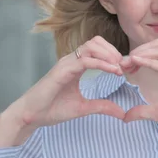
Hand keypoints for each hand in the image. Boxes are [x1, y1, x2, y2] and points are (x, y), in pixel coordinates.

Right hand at [10, 36, 125, 128]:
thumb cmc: (52, 109)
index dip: (113, 55)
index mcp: (76, 66)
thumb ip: (102, 107)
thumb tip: (122, 113)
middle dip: (113, 50)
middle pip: (96, 42)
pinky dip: (101, 63)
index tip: (126, 68)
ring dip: (109, 54)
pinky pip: (85, 60)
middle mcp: (71, 60)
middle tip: (124, 65)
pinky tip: (112, 70)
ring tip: (119, 67)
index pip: (97, 49)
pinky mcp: (62, 70)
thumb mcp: (83, 108)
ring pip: (91, 46)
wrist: (31, 116)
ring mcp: (66, 63)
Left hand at [121, 39, 157, 139]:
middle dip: (138, 50)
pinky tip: (137, 63)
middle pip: (157, 45)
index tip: (123, 67)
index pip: (155, 52)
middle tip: (122, 64)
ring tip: (128, 63)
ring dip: (142, 53)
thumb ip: (142, 112)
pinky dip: (151, 62)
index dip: (138, 55)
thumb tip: (124, 117)